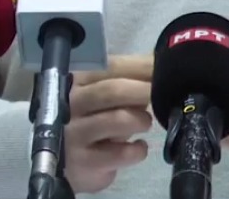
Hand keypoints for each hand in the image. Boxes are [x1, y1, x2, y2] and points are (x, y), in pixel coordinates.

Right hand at [63, 55, 153, 192]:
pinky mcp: (83, 162)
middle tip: (161, 96)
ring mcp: (75, 133)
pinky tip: (138, 147)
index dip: (143, 68)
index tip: (164, 72)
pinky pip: (120, 153)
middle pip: (114, 90)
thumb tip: (160, 70)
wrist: (64, 162)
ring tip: (145, 123)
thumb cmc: (91, 119)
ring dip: (141, 119)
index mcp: (79, 79)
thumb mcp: (103, 94)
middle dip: (144, 91)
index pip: (113, 66)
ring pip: (118, 119)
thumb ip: (127, 80)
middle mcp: (71, 103)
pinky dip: (138, 150)